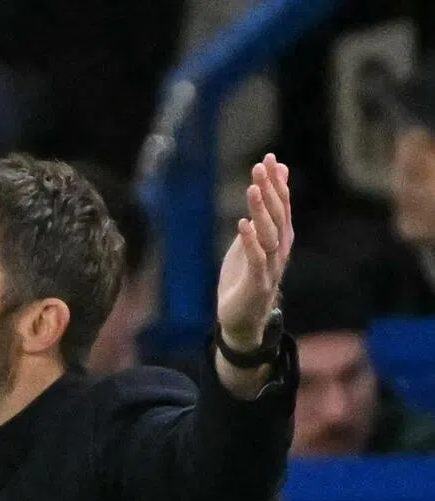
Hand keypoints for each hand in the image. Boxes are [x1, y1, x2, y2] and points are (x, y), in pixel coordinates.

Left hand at [216, 153, 292, 348]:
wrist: (241, 320)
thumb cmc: (245, 278)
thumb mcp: (251, 242)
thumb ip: (261, 215)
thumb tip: (271, 181)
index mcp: (280, 238)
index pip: (280, 205)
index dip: (277, 182)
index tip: (270, 159)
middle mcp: (280, 250)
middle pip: (277, 215)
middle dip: (270, 190)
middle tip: (261, 166)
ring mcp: (270, 267)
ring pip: (269, 234)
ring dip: (261, 211)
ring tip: (252, 189)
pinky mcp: (257, 284)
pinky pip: (256, 259)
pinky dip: (251, 242)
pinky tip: (243, 225)